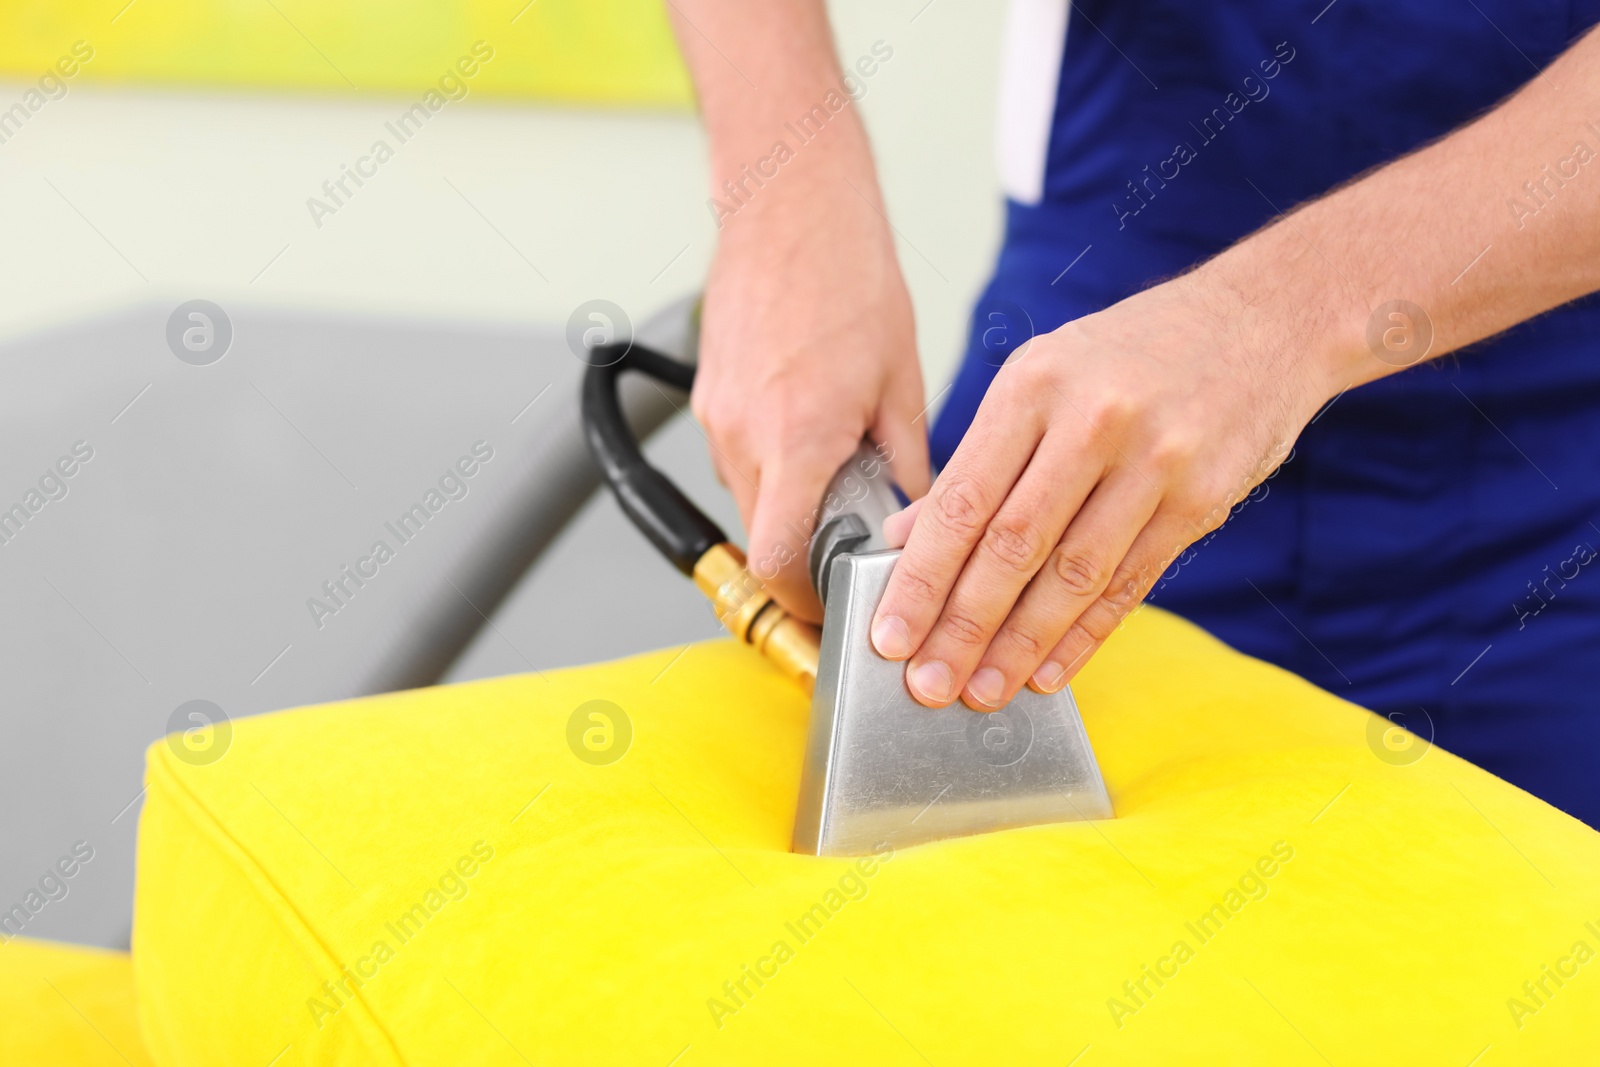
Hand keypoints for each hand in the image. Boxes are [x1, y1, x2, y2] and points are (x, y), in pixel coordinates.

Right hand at [694, 165, 930, 621]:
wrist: (789, 204)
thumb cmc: (849, 276)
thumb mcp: (901, 383)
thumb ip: (906, 465)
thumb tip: (919, 524)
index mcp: (799, 437)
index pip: (777, 562)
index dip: (805, 600)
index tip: (835, 608)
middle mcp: (744, 434)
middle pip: (762, 539)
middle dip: (804, 554)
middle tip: (852, 543)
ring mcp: (716, 417)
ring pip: (749, 499)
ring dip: (789, 504)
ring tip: (836, 466)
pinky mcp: (707, 397)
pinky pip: (737, 458)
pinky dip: (772, 464)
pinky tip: (809, 427)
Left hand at [870, 270, 1335, 708]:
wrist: (1263, 320)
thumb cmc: (1133, 352)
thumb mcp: (1041, 376)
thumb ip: (978, 458)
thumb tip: (907, 537)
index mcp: (1034, 385)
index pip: (962, 500)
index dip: (921, 578)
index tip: (889, 634)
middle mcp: (1093, 421)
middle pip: (1013, 546)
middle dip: (963, 627)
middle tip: (927, 683)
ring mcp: (1156, 461)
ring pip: (1073, 575)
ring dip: (1020, 645)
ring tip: (981, 691)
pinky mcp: (1203, 499)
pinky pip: (1131, 583)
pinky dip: (1084, 636)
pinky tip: (1046, 671)